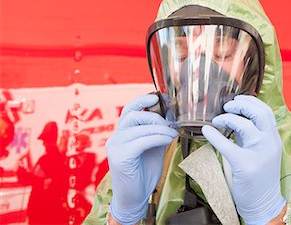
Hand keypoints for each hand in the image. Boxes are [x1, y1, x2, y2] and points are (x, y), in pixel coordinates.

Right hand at [106, 94, 177, 224]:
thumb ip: (157, 133)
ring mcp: (115, 146)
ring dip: (159, 128)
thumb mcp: (154, 148)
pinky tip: (167, 140)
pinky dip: (157, 138)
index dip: (142, 101)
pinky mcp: (120, 156)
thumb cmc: (143, 173)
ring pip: (138, 127)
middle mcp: (116, 137)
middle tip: (170, 125)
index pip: (129, 110)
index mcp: (123, 133)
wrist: (135, 196)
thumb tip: (170, 120)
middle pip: (133, 116)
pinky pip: (141, 141)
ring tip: (171, 134)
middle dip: (154, 117)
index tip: (157, 98)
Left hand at [202, 95, 285, 224]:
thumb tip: (234, 119)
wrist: (264, 204)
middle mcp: (270, 144)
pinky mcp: (245, 166)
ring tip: (217, 120)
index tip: (238, 99)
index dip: (251, 101)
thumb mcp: (261, 152)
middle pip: (259, 114)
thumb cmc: (260, 178)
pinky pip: (227, 145)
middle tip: (227, 106)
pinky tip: (207, 132)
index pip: (266, 112)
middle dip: (241, 105)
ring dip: (228, 118)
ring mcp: (259, 154)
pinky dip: (214, 135)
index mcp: (274, 140)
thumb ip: (251, 136)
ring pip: (244, 125)